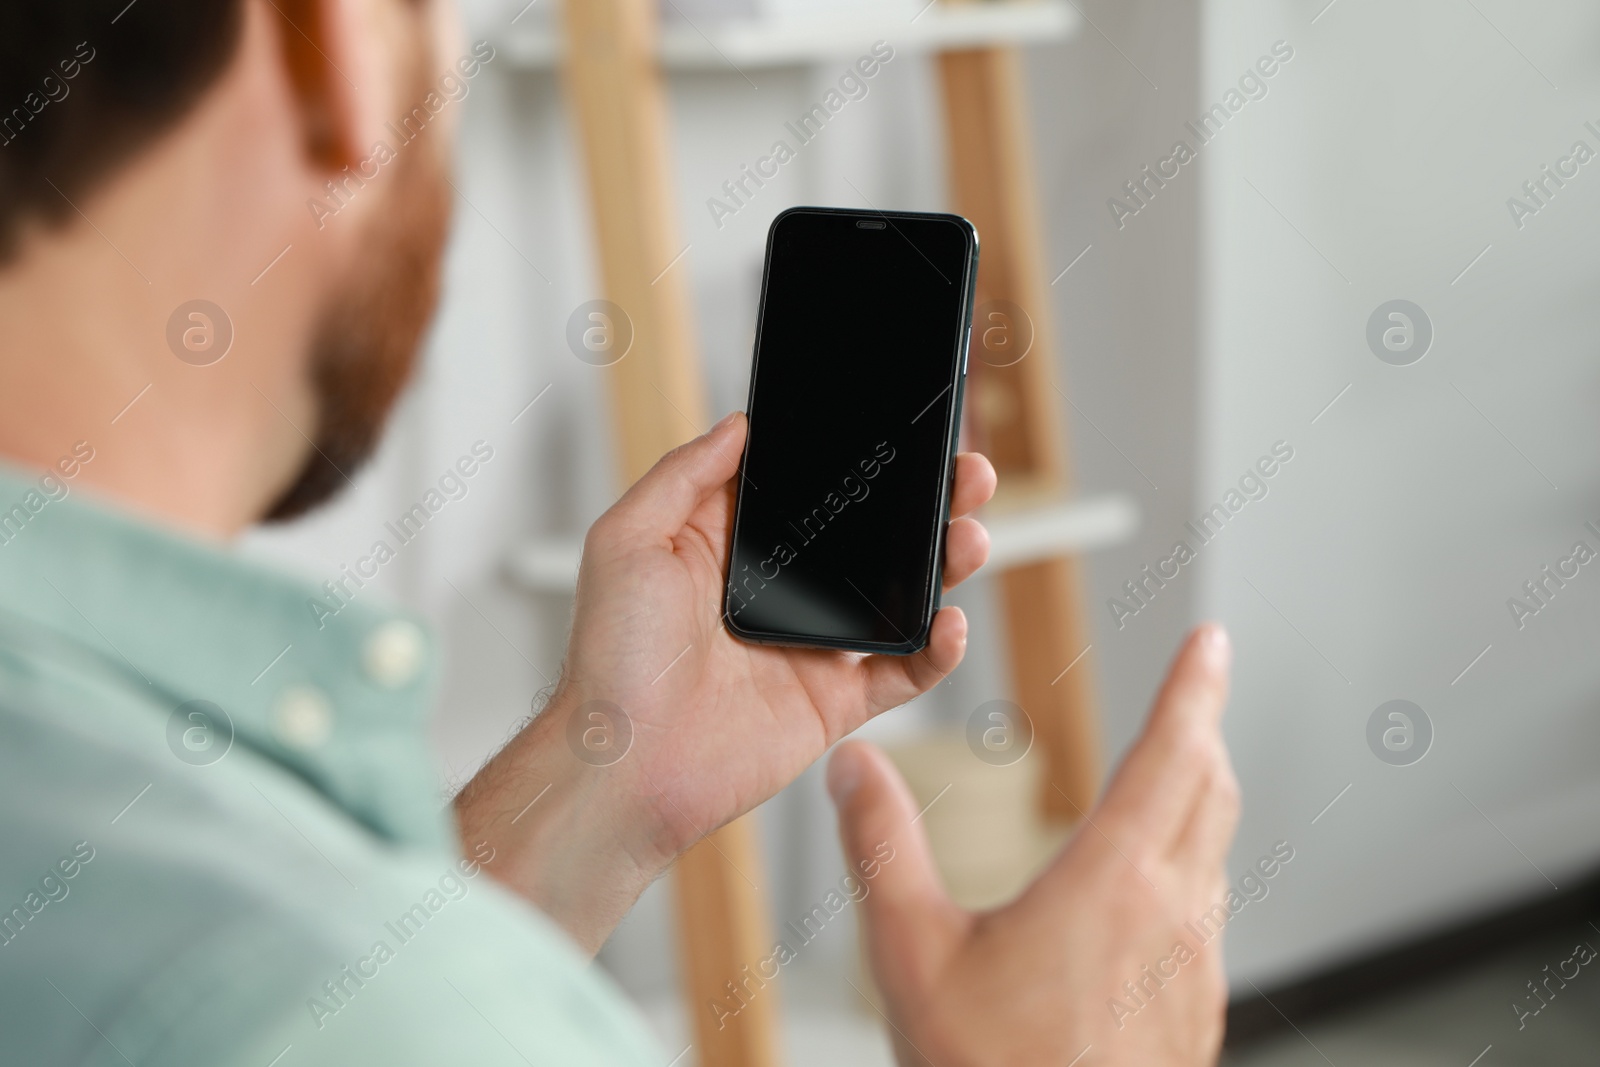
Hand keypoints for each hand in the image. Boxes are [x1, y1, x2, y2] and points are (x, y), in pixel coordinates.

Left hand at [457, 411, 995, 949]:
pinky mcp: (832, 700)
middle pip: (867, 536)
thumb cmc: (610, 660)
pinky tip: (950, 622)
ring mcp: (810, 645)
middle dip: (921, 502)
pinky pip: (902, 672)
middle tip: (961, 472)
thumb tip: (738, 425)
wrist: (624, 766)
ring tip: (969, 535)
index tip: (896, 431)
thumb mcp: (627, 540)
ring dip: (944, 563)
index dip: (851, 461)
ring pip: (897, 596)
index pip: (806, 491)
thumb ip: (682, 475)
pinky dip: (937, 651)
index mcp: (730, 548)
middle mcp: (777, 592)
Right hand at [829, 625, 1238, 1066]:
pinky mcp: (1195, 1016)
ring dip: (1203, 794)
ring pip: (1216, 852)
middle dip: (1203, 727)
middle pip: (1211, 790)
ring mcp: (1193, 971)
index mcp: (1110, 885)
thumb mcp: (910, 954)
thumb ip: (883, 847)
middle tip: (1196, 689)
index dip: (1193, 687)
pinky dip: (1193, 863)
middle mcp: (1170, 918)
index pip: (1170, 754)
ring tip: (1177, 772)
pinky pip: (1209, 911)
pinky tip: (1156, 886)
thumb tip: (856, 767)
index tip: (1211, 641)